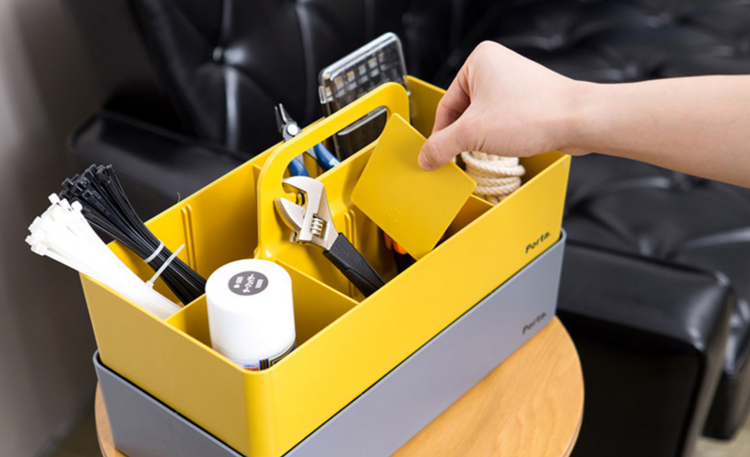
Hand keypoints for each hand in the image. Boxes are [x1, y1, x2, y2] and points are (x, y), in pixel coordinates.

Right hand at [418, 41, 587, 170]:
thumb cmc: (534, 114)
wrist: (578, 121)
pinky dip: (498, 137)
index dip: (441, 134)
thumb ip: (442, 146)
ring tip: (489, 150)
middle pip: (463, 112)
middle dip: (463, 137)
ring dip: (481, 139)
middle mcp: (496, 66)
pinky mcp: (528, 99)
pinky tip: (505, 147)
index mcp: (478, 61)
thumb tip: (426, 158)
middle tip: (460, 157)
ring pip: (483, 118)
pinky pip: (501, 120)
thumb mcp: (473, 134)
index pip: (446, 104)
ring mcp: (514, 82)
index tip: (436, 155)